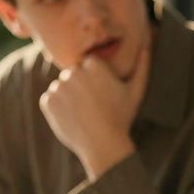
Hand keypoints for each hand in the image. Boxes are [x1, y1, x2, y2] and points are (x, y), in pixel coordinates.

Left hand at [39, 45, 149, 179]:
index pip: (88, 65)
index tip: (101, 96)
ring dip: (68, 97)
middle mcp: (74, 72)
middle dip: (80, 87)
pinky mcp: (48, 101)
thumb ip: (142, 67)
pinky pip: (49, 100)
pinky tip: (72, 118)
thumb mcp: (136, 92)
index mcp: (93, 65)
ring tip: (83, 114)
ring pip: (61, 87)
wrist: (103, 145)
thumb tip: (145, 48)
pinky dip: (57, 108)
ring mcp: (59, 86)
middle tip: (92, 107)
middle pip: (73, 74)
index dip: (95, 81)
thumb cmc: (121, 118)